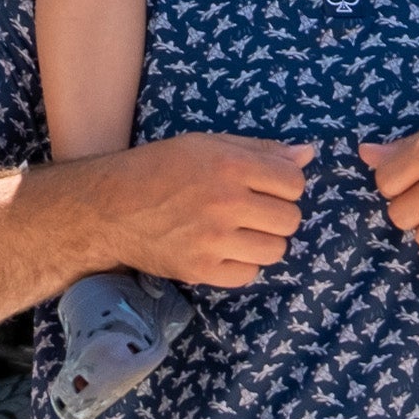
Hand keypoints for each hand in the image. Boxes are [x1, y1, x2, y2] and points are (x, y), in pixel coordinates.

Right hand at [104, 133, 314, 288]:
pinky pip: (249, 274)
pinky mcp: (201, 269)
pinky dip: (242, 264)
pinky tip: (224, 250)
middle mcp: (226, 202)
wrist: (110, 207)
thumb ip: (260, 150)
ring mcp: (214, 239)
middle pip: (290, 219)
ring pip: (276, 250)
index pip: (294, 182)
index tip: (267, 186)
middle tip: (252, 210)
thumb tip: (308, 153)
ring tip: (240, 231)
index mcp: (230, 165)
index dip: (285, 184)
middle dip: (276, 214)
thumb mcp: (208, 144)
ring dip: (263, 241)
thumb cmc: (161, 168)